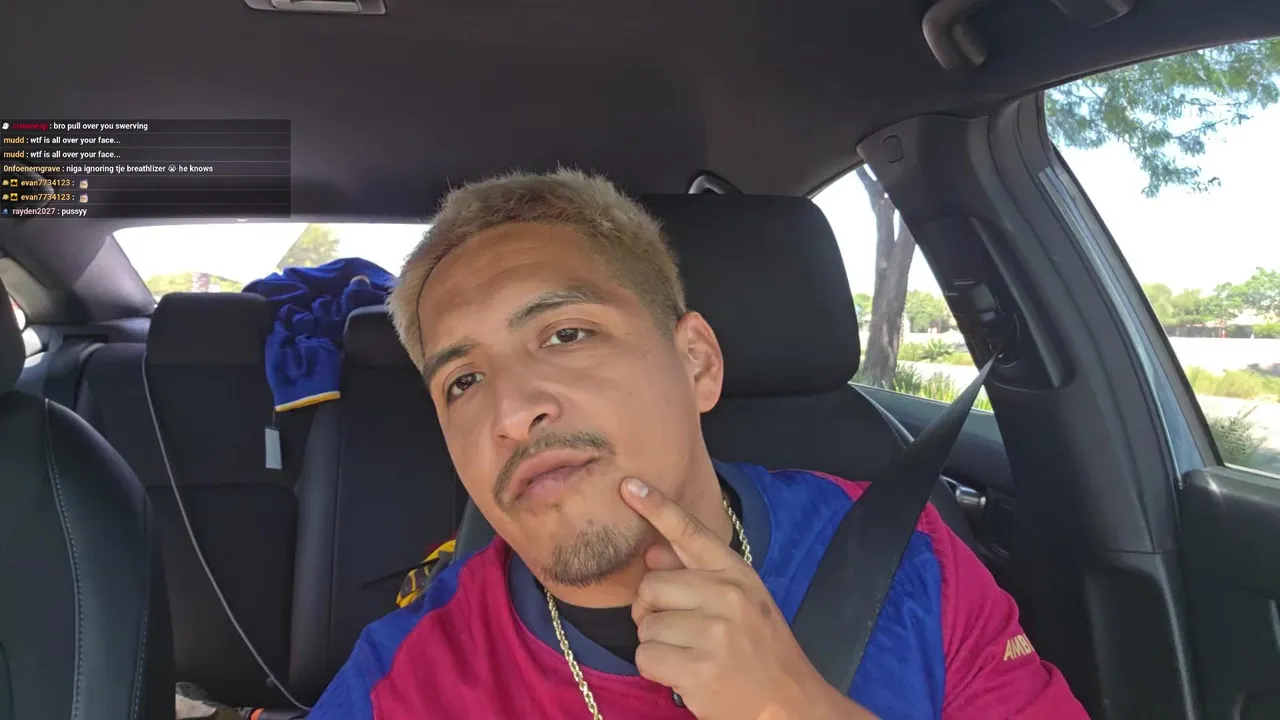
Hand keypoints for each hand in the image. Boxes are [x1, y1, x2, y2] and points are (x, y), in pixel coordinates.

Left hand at [620, 477, 875, 719]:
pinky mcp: (699, 668)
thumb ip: (698, 576)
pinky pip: (645, 656)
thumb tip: (653, 552)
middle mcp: (728, 596)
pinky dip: (655, 670)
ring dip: (656, 644)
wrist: (790, 706)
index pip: (691, 532)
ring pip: (646, 624)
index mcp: (738, 574)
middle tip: (676, 631)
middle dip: (651, 611)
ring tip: (688, 655)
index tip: (629, 486)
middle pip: (651, 585)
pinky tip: (682, 675)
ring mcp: (714, 633)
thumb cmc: (761, 653)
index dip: (657, 507)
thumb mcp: (742, 604)